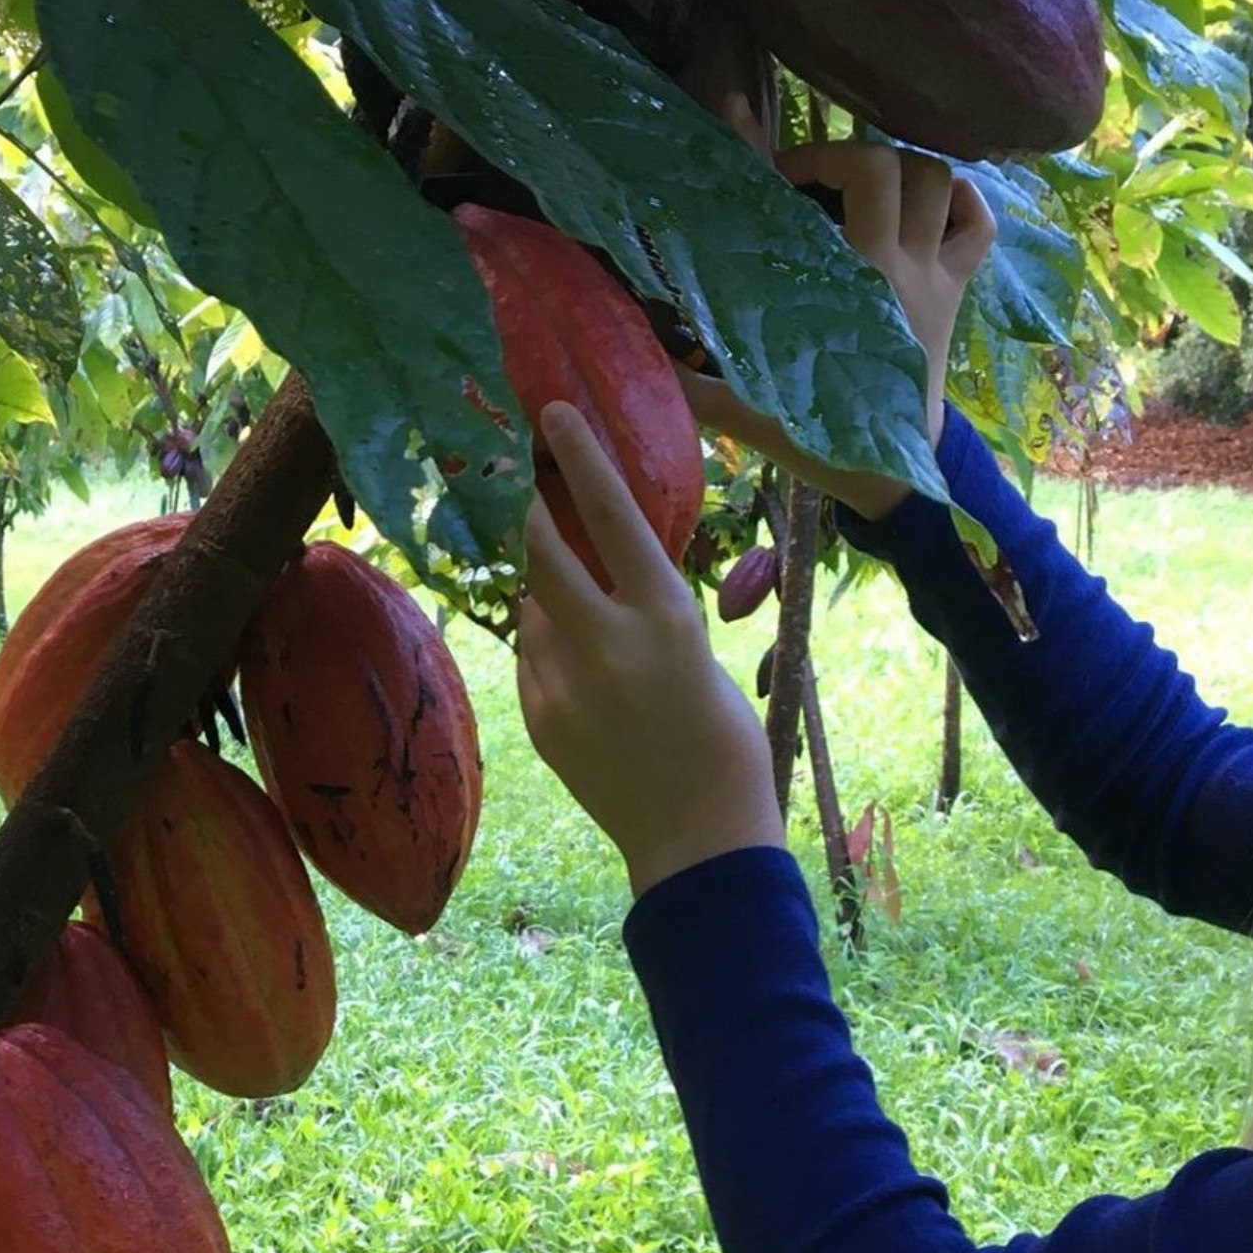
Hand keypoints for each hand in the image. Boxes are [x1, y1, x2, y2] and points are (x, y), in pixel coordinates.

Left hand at [517, 402, 785, 897]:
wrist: (698, 838)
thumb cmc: (721, 740)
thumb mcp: (696, 653)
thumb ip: (642, 609)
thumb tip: (587, 574)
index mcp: (664, 616)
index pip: (608, 515)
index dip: (578, 457)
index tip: (551, 414)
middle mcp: (605, 643)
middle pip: (540, 553)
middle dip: (532, 519)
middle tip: (533, 499)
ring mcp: (562, 684)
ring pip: (531, 610)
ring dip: (547, 600)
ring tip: (590, 632)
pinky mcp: (539, 719)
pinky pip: (530, 661)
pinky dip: (548, 654)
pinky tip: (586, 685)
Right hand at [682, 123, 996, 521]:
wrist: (892, 472)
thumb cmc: (817, 437)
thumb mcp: (745, 406)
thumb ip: (692, 374)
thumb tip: (634, 334)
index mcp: (856, 281)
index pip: (845, 181)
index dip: (799, 161)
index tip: (766, 177)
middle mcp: (902, 264)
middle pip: (888, 164)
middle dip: (842, 156)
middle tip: (806, 182)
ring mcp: (936, 274)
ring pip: (937, 179)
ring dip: (896, 168)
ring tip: (854, 189)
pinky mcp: (957, 290)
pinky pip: (978, 222)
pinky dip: (958, 198)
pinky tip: (923, 203)